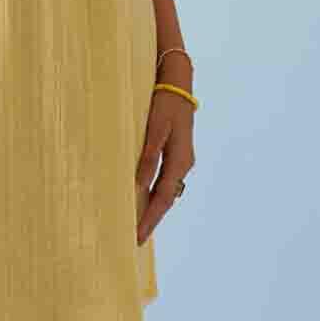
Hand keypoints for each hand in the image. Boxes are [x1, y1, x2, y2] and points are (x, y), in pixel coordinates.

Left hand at [135, 83, 194, 244]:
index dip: (151, 219)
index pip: (163, 198)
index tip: (139, 236)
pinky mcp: (176, 152)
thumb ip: (148, 156)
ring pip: (167, 190)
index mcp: (179, 160)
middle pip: (167, 198)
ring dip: (154, 207)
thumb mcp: (154, 128)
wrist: (178, 82)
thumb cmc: (164, 102)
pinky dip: (156, 192)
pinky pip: (166, 180)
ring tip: (139, 223)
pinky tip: (145, 197)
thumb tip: (140, 184)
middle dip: (152, 218)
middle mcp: (183, 164)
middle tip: (136, 238)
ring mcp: (181, 158)